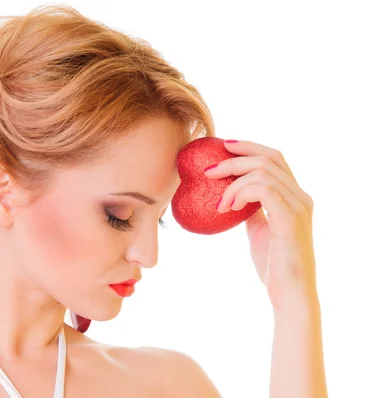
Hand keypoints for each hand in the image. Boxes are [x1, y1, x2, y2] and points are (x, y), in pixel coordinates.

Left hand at [204, 140, 316, 308]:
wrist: (289, 294)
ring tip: (219, 201)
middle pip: (269, 157)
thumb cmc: (273, 265)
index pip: (275, 158)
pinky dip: (240, 193)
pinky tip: (228, 208)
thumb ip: (251, 210)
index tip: (223, 147)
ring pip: (263, 171)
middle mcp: (301, 197)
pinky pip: (263, 190)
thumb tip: (231, 196)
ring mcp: (298, 206)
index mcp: (295, 197)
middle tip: (209, 170)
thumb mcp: (258, 230)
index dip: (249, 147)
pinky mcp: (290, 219)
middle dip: (235, 157)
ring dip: (233, 181)